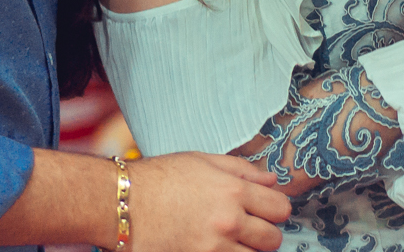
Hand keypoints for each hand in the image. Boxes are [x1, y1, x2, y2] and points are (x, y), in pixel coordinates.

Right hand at [131, 152, 290, 251]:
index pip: (281, 208)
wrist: (123, 203)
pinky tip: (216, 247)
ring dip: (247, 250)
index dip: (275, 208)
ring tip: (230, 240)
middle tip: (249, 227)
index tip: (266, 209)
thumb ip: (242, 170)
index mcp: (233, 191)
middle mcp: (229, 222)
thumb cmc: (160, 177)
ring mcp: (214, 248)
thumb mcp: (203, 161)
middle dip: (265, 233)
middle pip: (273, 239)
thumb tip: (271, 179)